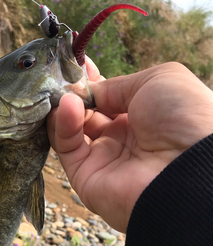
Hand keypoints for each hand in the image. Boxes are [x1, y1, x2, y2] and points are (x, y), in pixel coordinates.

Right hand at [47, 61, 212, 231]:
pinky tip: (68, 107)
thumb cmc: (181, 117)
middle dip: (73, 94)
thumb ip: (117, 84)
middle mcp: (122, 139)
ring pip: (71, 132)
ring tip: (63, 93)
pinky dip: (63, 126)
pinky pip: (68, 149)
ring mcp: (103, 160)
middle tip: (60, 78)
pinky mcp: (85, 178)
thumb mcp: (156, 80)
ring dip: (65, 108)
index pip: (108, 98)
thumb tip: (89, 91)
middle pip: (87, 114)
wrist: (186, 168)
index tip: (75, 67)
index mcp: (143, 116)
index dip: (91, 83)